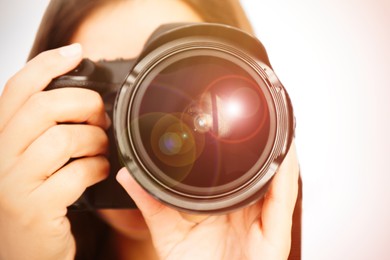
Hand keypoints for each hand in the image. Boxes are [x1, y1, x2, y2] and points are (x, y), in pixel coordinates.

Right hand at [0, 44, 109, 259]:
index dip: (48, 64)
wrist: (25, 254)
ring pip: (63, 138)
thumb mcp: (34, 162)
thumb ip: (48, 132)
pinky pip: (76, 173)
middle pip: (44, 107)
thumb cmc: (37, 202)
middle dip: (85, 105)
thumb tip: (85, 102)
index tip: (76, 52)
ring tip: (100, 150)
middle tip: (100, 117)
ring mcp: (12, 184)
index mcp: (0, 140)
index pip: (18, 88)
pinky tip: (97, 172)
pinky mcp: (34, 208)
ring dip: (95, 141)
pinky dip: (96, 168)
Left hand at [117, 142, 299, 259]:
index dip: (240, 151)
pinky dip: (286, 177)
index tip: (231, 126)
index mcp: (229, 209)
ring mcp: (265, 224)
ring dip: (280, 155)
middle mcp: (250, 213)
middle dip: (265, 147)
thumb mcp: (168, 233)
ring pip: (279, 182)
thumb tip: (128, 177)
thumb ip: (151, 202)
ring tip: (276, 127)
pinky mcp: (275, 237)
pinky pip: (283, 202)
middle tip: (260, 119)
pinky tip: (284, 156)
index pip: (239, 174)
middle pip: (263, 173)